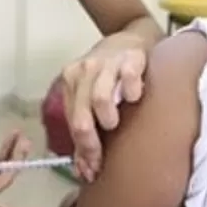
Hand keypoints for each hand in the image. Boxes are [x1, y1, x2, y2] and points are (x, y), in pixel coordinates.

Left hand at [61, 35, 147, 180]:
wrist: (132, 36)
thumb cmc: (112, 73)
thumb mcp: (92, 95)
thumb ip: (87, 127)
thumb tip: (84, 169)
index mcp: (71, 80)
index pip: (71, 122)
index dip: (81, 150)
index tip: (91, 169)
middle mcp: (84, 70)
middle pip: (80, 114)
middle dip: (90, 143)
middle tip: (102, 157)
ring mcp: (107, 62)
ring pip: (99, 97)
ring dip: (107, 116)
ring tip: (115, 123)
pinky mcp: (131, 56)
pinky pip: (129, 76)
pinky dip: (132, 91)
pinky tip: (135, 97)